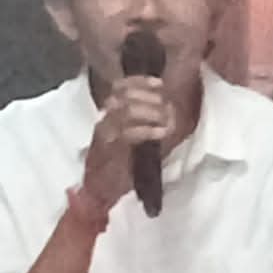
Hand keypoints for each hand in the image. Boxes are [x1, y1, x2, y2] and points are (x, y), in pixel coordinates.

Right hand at [80, 78, 176, 211]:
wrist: (99, 192)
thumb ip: (149, 124)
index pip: (121, 86)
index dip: (140, 81)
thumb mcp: (137, 140)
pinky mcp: (107, 149)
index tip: (160, 83)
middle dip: (151, 97)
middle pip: (126, 95)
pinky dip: (149, 130)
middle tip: (168, 107)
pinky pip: (128, 132)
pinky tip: (162, 132)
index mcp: (109, 114)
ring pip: (127, 110)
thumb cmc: (120, 166)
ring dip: (152, 112)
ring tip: (168, 120)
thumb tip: (172, 111)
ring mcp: (104, 133)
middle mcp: (104, 119)